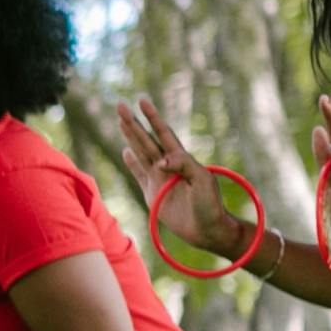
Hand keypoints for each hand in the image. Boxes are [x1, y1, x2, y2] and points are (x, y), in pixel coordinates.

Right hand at [111, 99, 254, 262]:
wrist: (206, 229)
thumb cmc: (210, 204)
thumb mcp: (202, 180)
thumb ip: (182, 165)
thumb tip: (159, 161)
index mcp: (182, 159)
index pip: (163, 133)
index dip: (153, 117)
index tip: (142, 101)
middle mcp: (168, 165)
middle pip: (146, 140)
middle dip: (133, 123)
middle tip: (120, 106)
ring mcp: (158, 179)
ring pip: (140, 153)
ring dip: (130, 137)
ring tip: (121, 121)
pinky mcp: (152, 193)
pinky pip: (138, 174)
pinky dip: (131, 163)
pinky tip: (126, 151)